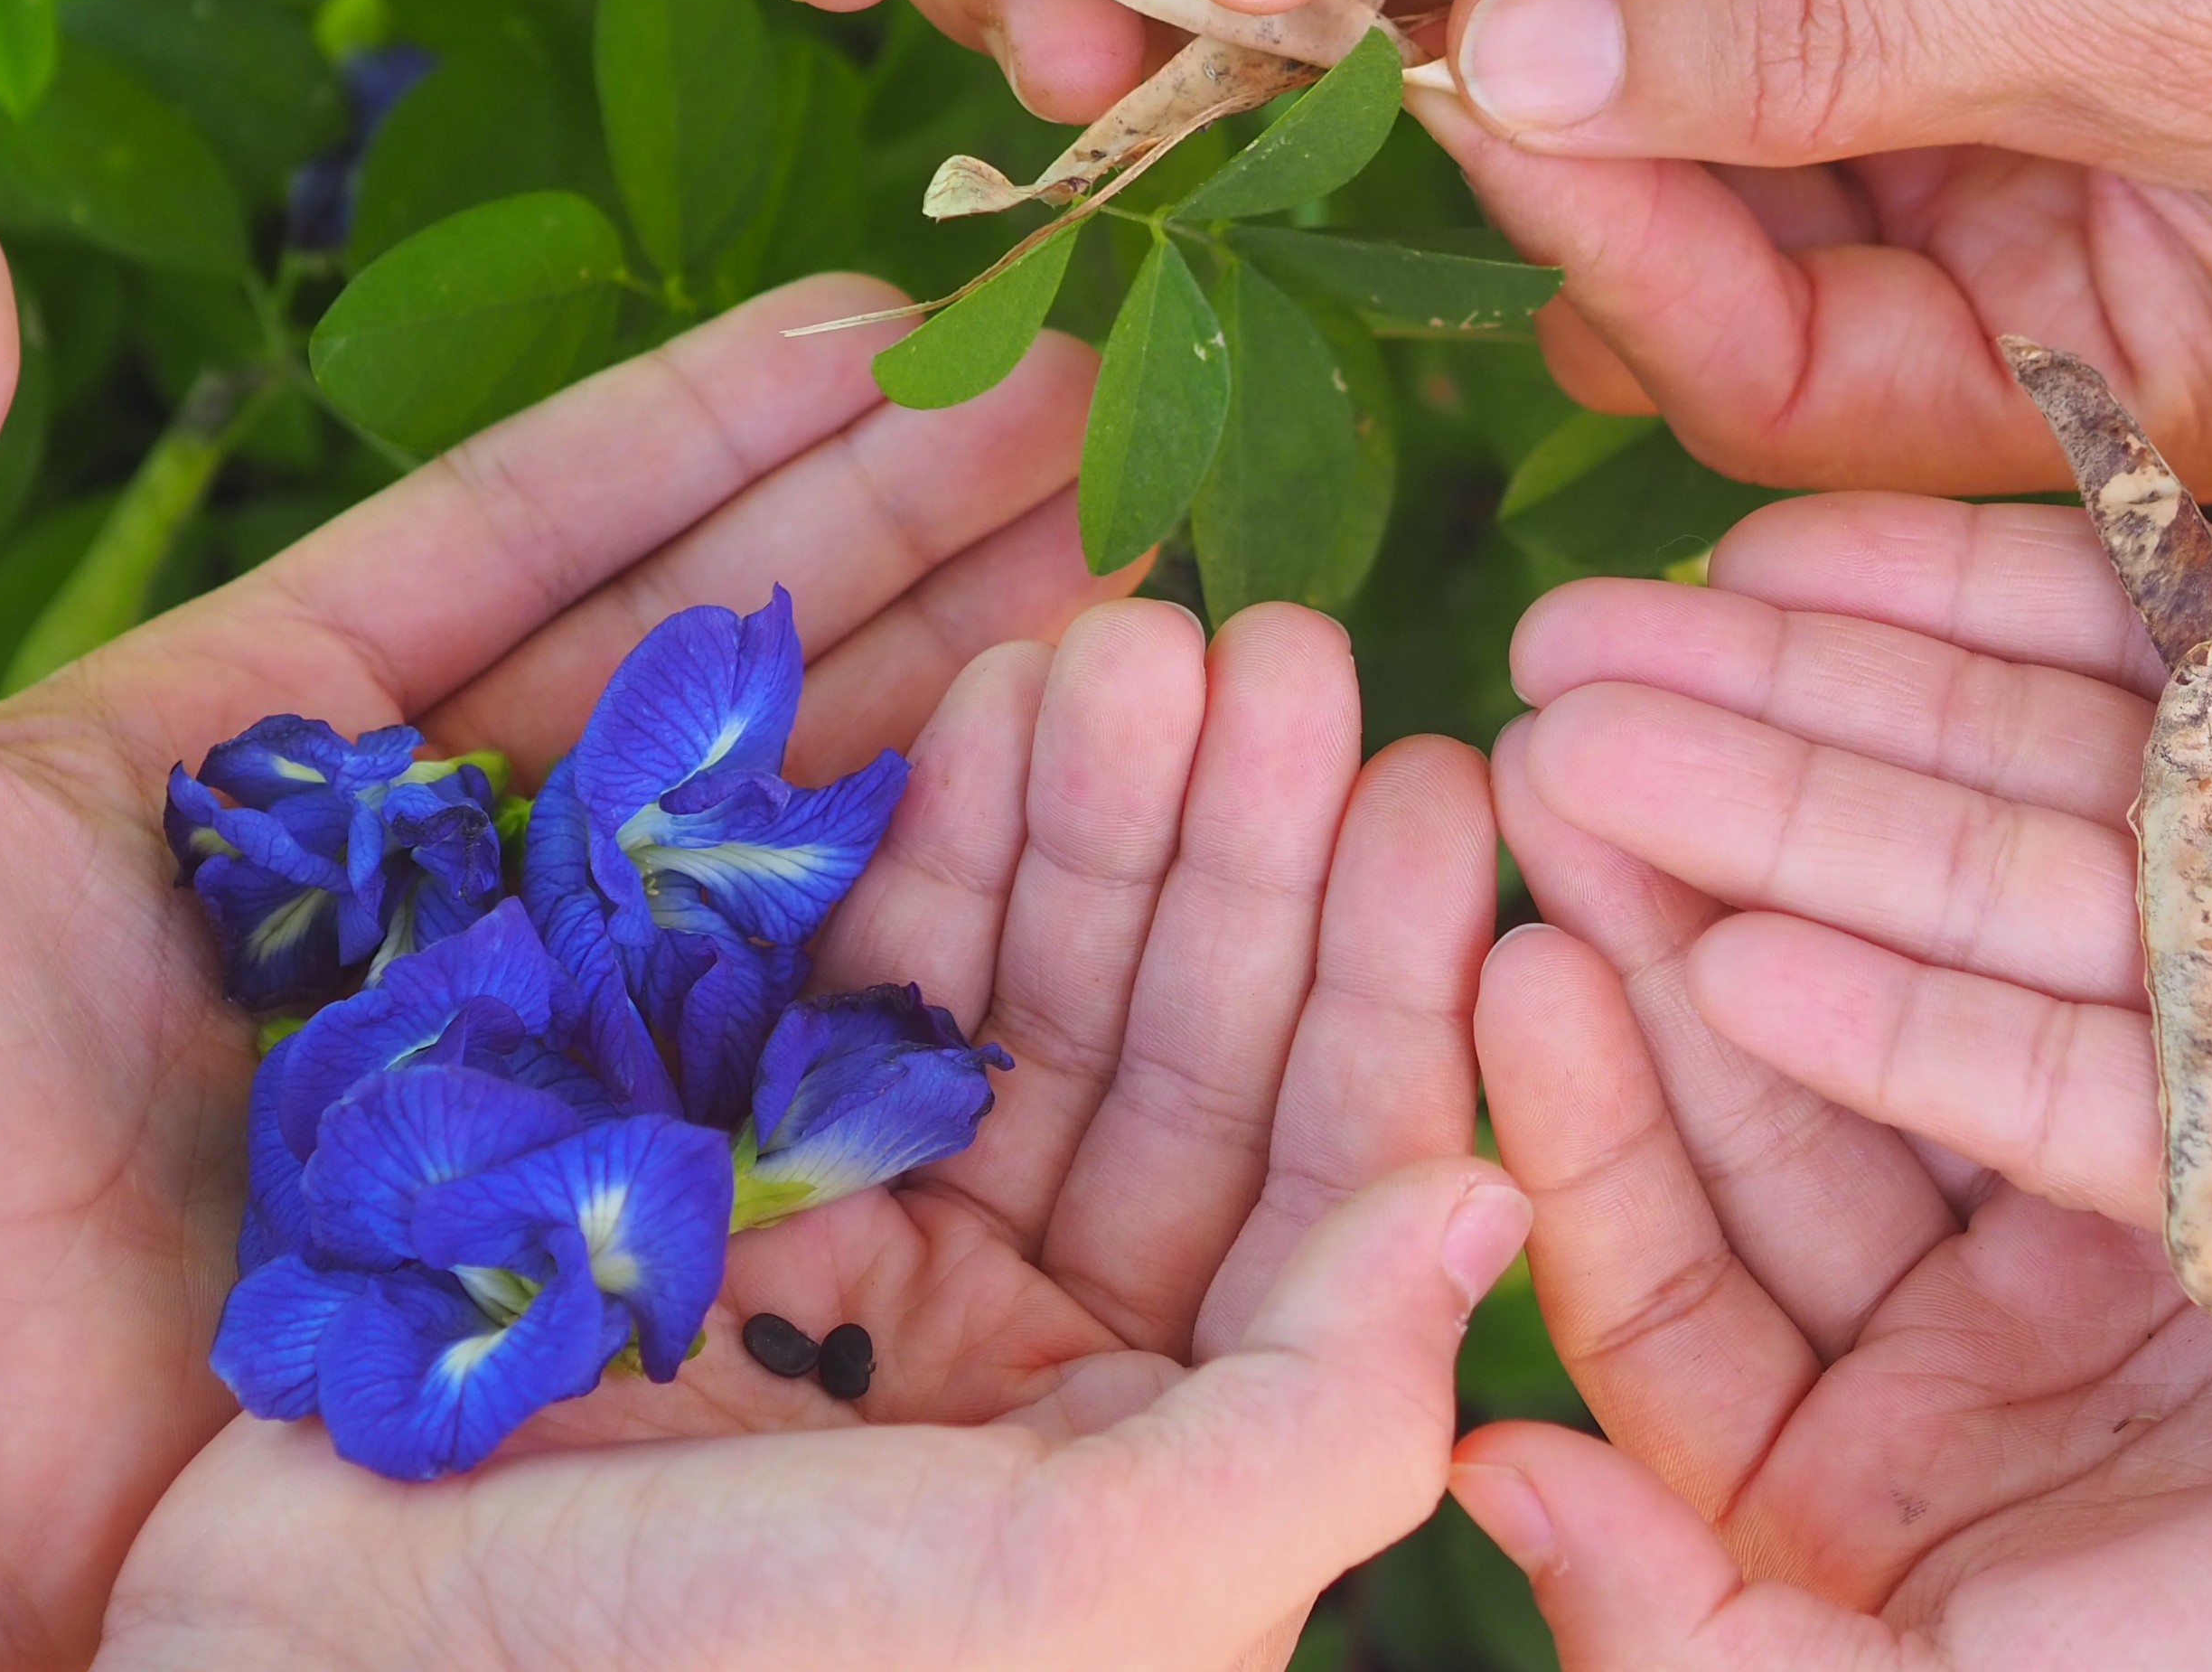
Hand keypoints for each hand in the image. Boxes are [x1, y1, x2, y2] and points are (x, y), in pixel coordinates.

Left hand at [0, 199, 1128, 1669]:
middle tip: (1084, 393)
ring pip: (777, 814)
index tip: (892, 317)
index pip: (539, 530)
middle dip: (899, 514)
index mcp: (276, 743)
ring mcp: (528, 1026)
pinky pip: (777, 1021)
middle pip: (705, 648)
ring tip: (1124, 545)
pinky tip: (1067, 795)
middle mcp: (435, 869)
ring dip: (953, 675)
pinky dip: (924, 912)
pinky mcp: (591, 1180)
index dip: (718, 421)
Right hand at [97, 602, 1512, 1671]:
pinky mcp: (718, 1199)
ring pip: (1029, 1004)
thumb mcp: (1082, 1597)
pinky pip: (851, 999)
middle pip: (1187, 1062)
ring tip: (1126, 636)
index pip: (1329, 1184)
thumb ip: (1320, 1419)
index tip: (1432, 775)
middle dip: (1230, 851)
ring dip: (1084, 817)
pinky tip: (978, 711)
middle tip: (1266, 642)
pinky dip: (916, 859)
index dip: (1386, 976)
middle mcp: (1048, 1371)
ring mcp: (880, 1273)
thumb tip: (1493, 1203)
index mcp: (1175, 1478)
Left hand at [1423, 0, 2211, 493]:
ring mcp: (2041, 96)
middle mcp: (2068, 267)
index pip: (1780, 378)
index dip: (1616, 247)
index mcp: (2127, 386)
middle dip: (1592, 113)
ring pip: (1748, 91)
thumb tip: (1513, 63)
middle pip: (1730, 246)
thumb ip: (1822, 39)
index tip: (1485, 86)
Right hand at [1494, 220, 2211, 1669]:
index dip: (1904, 568)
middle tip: (1554, 644)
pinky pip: (2061, 1093)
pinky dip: (1894, 1033)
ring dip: (1769, 841)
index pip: (2091, 611)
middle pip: (1977, 754)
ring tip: (1568, 766)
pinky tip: (1725, 957)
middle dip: (1765, 701)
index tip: (1727, 515)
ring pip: (1975, 908)